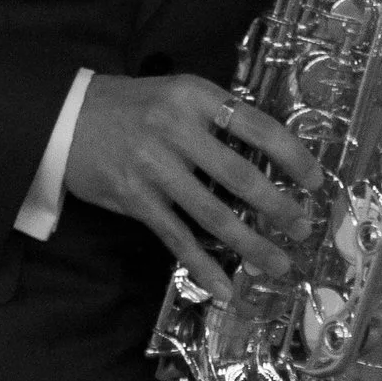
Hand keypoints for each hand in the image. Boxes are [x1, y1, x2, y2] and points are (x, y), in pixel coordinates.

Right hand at [63, 73, 322, 302]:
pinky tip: (223, 287)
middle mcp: (176, 131)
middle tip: (304, 227)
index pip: (258, 126)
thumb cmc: (133, 105)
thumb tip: (268, 154)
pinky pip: (176, 238)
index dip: (292, 156)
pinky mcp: (135, 200)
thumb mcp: (178, 93)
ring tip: (278, 262)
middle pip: (241, 177)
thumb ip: (217, 117)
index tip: (316, 179)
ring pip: (214, 215)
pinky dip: (202, 266)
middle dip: (279, 207)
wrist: (66, 117)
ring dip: (251, 244)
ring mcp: (154, 168)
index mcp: (195, 98)